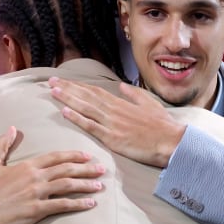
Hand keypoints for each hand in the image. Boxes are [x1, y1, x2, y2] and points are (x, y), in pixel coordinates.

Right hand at [0, 126, 104, 223]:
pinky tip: (90, 203)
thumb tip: (11, 128)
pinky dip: (78, 204)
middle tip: (102, 169)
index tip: (88, 155)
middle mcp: (35, 177)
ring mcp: (37, 193)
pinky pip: (63, 205)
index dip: (73, 155)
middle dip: (87, 168)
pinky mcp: (38, 210)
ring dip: (86, 185)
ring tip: (100, 185)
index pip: (56, 157)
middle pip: (67, 169)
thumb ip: (2, 145)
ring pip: (68, 185)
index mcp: (27, 166)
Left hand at [48, 77, 185, 167]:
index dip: (78, 86)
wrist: (172, 141)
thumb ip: (133, 94)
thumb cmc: (163, 125)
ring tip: (53, 92)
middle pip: (86, 97)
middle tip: (51, 82)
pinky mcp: (113, 138)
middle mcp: (114, 111)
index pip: (95, 92)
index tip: (65, 81)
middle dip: (68, 89)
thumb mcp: (149, 103)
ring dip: (68, 99)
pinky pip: (91, 126)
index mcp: (122, 103)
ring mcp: (112, 124)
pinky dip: (77, 119)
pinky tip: (65, 112)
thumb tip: (121, 86)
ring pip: (86, 108)